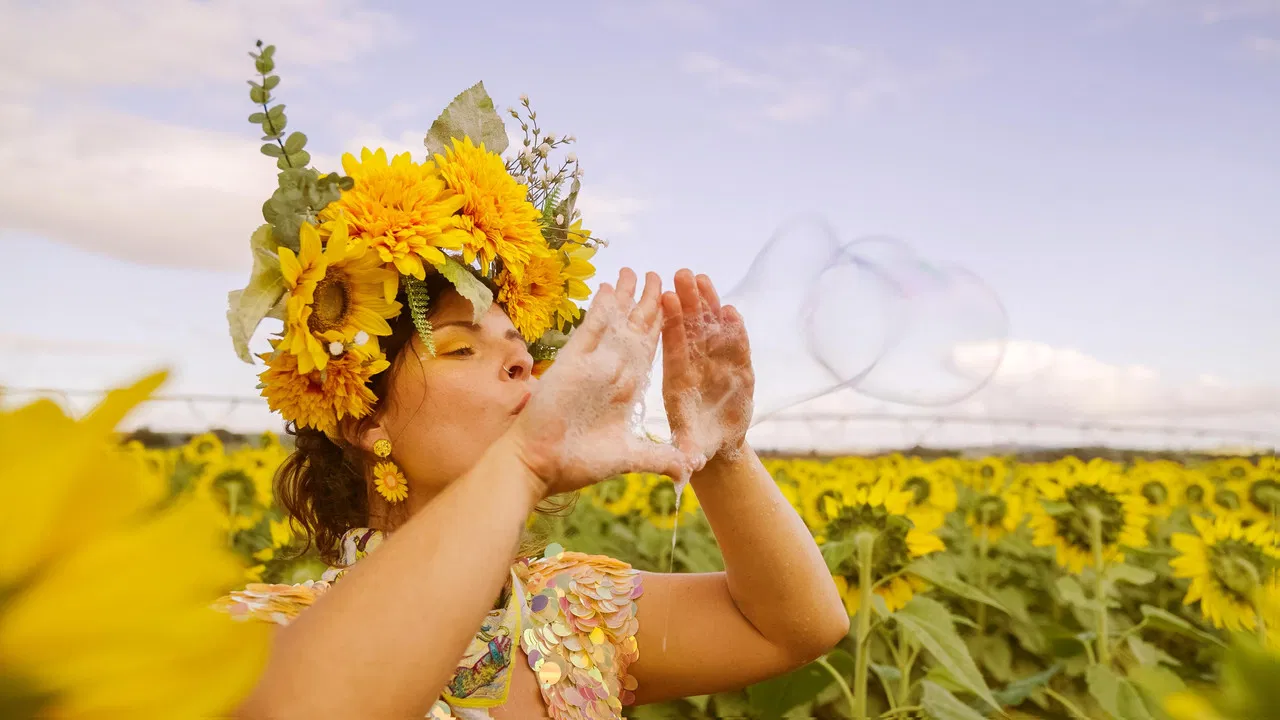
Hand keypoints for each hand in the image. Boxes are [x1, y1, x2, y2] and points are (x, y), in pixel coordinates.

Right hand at [507, 268, 694, 497]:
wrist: (541, 465)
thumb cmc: (580, 463)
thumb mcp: (631, 457)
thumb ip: (662, 458)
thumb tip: (692, 468)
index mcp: (628, 389)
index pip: (650, 349)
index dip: (663, 326)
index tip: (676, 304)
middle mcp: (612, 370)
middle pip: (636, 328)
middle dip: (648, 302)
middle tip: (659, 275)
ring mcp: (593, 363)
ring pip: (615, 321)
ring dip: (625, 296)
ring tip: (634, 271)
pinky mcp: (574, 361)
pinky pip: (592, 327)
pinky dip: (601, 307)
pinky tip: (609, 286)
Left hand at [661, 269, 754, 465]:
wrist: (717, 446)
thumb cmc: (697, 444)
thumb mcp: (690, 450)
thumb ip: (687, 452)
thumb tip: (685, 466)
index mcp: (678, 382)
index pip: (673, 347)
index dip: (671, 324)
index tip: (666, 300)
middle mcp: (696, 367)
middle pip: (691, 329)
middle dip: (688, 302)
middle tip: (682, 273)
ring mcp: (717, 364)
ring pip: (711, 330)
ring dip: (708, 305)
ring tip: (702, 278)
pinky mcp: (738, 368)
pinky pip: (735, 345)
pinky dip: (734, 329)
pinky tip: (731, 310)